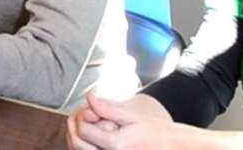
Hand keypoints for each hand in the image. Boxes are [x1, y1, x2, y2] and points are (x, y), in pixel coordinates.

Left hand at [69, 93, 195, 149]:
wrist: (169, 146)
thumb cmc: (154, 132)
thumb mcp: (131, 116)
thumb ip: (108, 108)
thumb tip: (89, 98)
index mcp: (116, 144)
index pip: (84, 131)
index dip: (80, 118)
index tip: (85, 110)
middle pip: (77, 144)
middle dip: (72, 128)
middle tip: (77, 116)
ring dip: (75, 138)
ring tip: (81, 125)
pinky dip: (84, 147)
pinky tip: (88, 137)